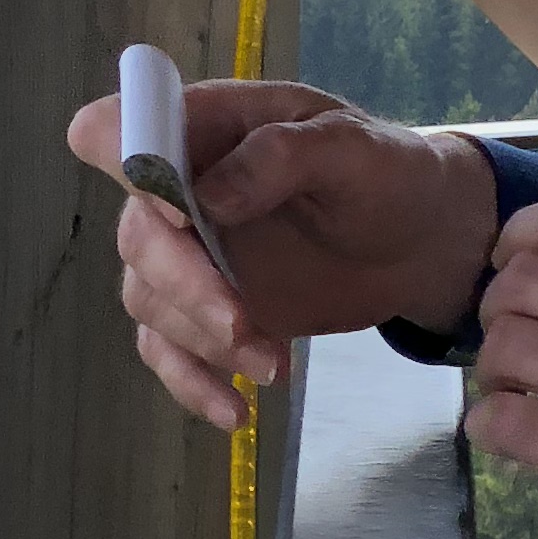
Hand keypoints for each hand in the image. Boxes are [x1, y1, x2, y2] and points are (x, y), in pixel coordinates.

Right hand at [64, 79, 500, 430]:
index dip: (129, 168)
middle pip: (138, 236)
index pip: (120, 130)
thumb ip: (283, 154)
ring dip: (204, 339)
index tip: (180, 212)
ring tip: (271, 361)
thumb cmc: (385, 174)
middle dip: (185, 284)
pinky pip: (169, 350)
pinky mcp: (202, 309)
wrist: (418, 242)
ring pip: (151, 301)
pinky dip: (192, 384)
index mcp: (209, 127)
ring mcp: (187, 253)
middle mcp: (180, 190)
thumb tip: (210, 194)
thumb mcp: (352, 148)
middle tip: (240, 322)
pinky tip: (235, 411)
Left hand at [462, 198, 537, 538]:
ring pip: (501, 345)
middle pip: (521, 277)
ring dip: (496, 373)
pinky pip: (497, 419)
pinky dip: (491, 427)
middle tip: (518, 348)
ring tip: (522, 395)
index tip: (515, 270)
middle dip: (499, 312)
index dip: (518, 240)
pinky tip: (517, 439)